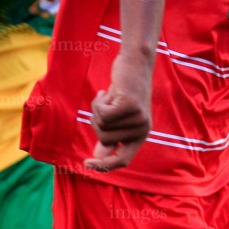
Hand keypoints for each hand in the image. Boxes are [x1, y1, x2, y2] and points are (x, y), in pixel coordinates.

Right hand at [83, 54, 153, 171]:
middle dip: (97, 122)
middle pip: (104, 140)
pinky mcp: (130, 106)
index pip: (123, 160)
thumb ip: (110, 135)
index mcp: (141, 135)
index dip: (104, 166)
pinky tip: (107, 91)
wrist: (134, 62)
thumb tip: (99, 157)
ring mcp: (138, 118)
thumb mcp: (116, 115)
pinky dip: (98, 102)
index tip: (86, 163)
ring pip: (102, 125)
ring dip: (98, 109)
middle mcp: (143, 129)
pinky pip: (102, 114)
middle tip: (105, 105)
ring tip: (108, 97)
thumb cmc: (124, 89)